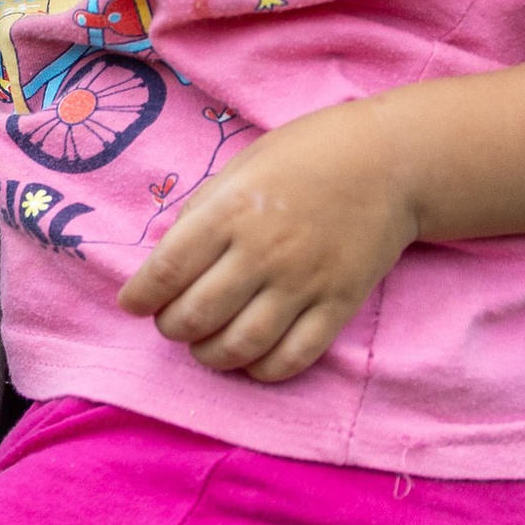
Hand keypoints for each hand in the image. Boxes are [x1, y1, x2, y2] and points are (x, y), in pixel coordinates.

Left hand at [119, 102, 418, 381]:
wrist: (391, 162)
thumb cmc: (308, 156)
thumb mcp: (242, 167)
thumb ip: (203, 214)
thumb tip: (165, 263)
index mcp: (231, 211)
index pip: (167, 271)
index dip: (140, 297)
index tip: (133, 303)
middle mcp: (263, 252)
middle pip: (196, 316)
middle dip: (172, 328)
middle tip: (173, 321)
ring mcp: (303, 282)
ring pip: (239, 346)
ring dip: (210, 355)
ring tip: (206, 344)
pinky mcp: (338, 304)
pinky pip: (292, 358)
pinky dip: (262, 369)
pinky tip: (251, 357)